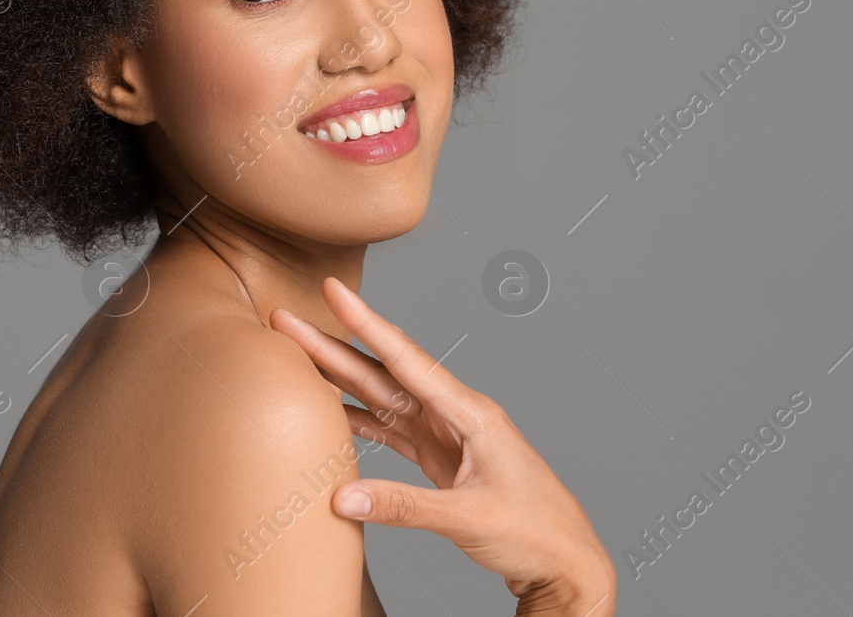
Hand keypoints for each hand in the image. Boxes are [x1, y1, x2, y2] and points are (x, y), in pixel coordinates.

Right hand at [269, 278, 615, 616]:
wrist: (566, 562)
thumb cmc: (535, 533)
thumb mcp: (468, 519)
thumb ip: (404, 507)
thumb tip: (342, 497)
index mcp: (470, 413)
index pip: (406, 359)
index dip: (366, 323)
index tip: (335, 290)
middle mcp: (455, 415)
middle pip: (382, 373)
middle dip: (333, 344)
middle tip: (287, 320)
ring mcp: (446, 436)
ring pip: (382, 398)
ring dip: (340, 378)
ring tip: (297, 355)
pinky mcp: (441, 459)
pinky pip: (391, 430)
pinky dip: (358, 419)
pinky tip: (331, 408)